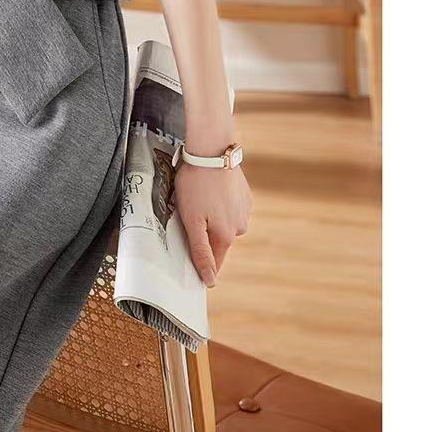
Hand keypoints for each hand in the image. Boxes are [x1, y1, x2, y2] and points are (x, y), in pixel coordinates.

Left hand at [174, 164, 251, 287]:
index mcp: (227, 236)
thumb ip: (200, 251)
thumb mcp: (191, 221)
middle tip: (187, 214)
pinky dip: (218, 203)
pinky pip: (229, 207)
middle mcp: (241, 226)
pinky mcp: (245, 194)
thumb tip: (209, 280)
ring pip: (223, 223)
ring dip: (211, 217)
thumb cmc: (196, 185)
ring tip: (197, 198)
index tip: (190, 260)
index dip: (202, 264)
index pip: (214, 261)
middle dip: (203, 233)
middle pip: (217, 240)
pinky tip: (209, 190)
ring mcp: (245, 209)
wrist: (212, 150)